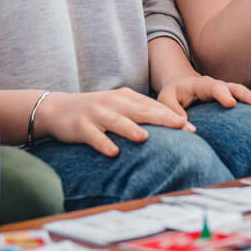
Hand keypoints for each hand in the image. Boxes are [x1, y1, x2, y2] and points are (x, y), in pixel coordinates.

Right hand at [37, 88, 192, 156]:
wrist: (58, 109)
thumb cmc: (97, 111)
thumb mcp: (119, 107)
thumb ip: (140, 113)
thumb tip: (171, 126)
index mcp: (125, 97)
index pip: (153, 106)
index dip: (173, 116)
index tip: (192, 128)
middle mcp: (113, 102)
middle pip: (141, 110)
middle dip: (162, 118)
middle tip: (181, 127)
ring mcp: (97, 114)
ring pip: (117, 121)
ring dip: (131, 129)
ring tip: (145, 137)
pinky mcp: (81, 127)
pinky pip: (94, 136)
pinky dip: (103, 143)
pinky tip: (113, 153)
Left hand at [156, 74, 250, 116]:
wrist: (181, 85)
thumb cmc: (172, 94)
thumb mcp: (165, 99)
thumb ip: (174, 112)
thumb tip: (190, 130)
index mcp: (201, 84)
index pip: (214, 87)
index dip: (222, 94)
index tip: (230, 104)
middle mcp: (218, 86)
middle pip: (235, 88)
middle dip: (247, 96)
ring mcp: (227, 92)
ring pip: (245, 95)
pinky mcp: (232, 99)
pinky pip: (247, 103)